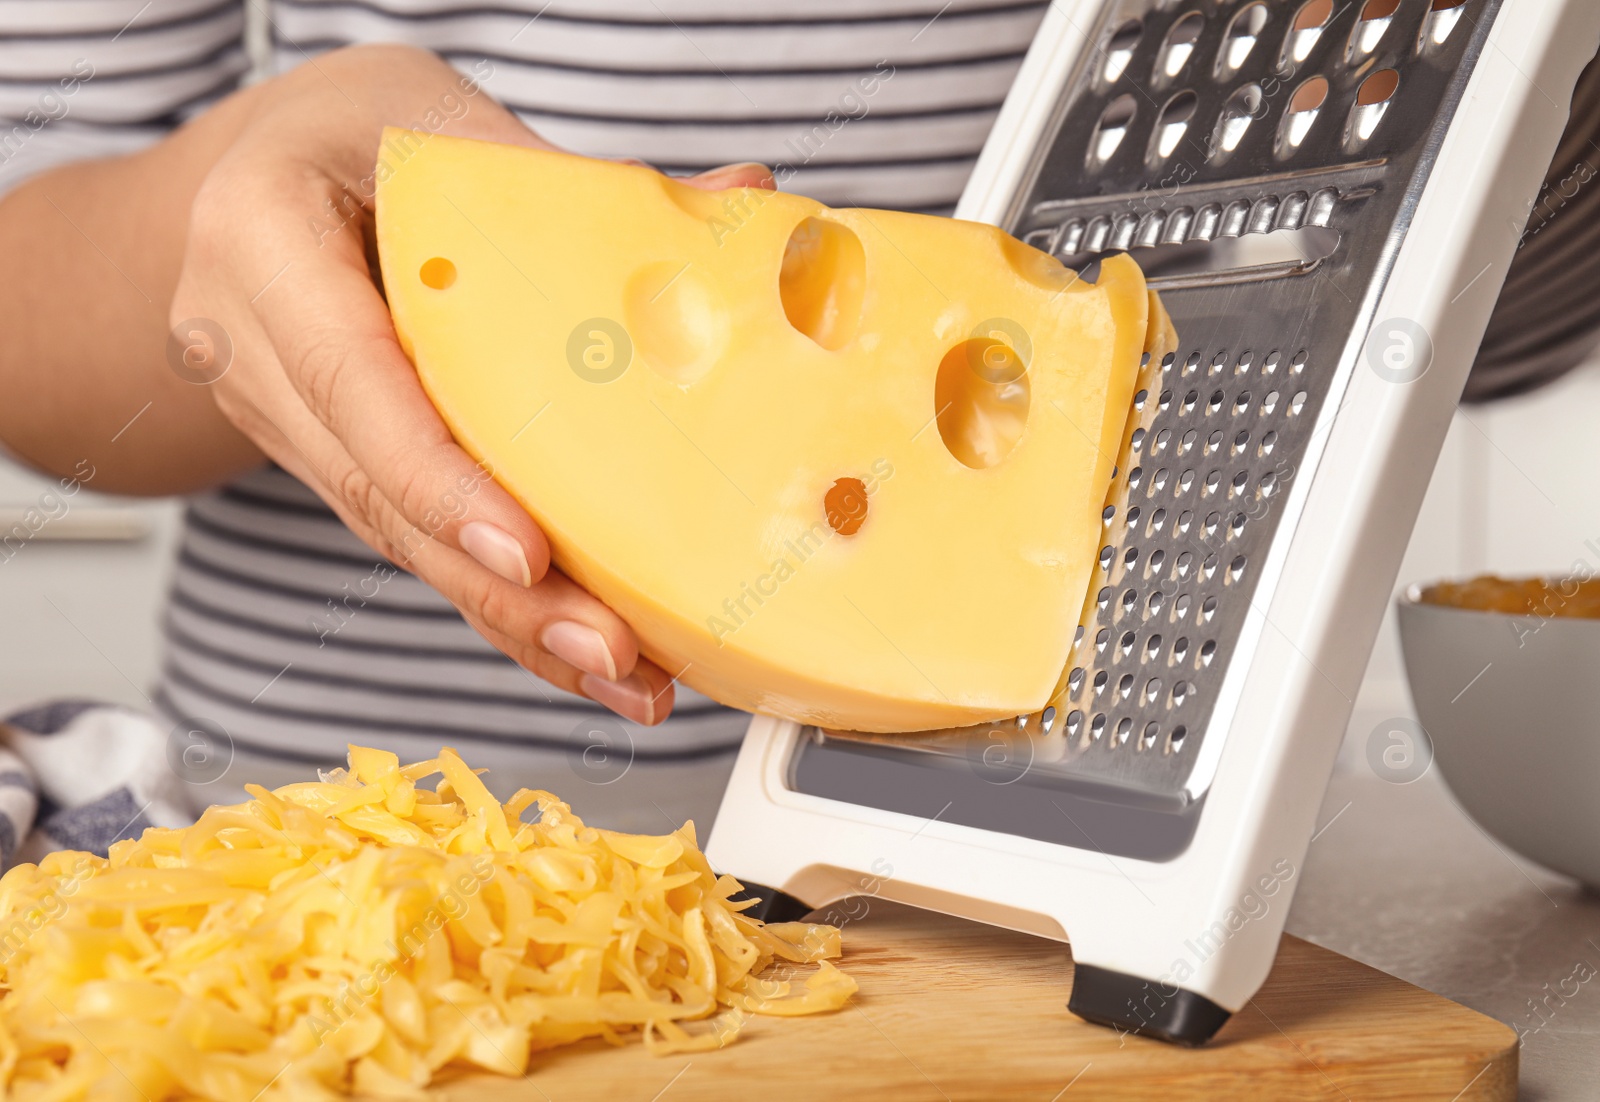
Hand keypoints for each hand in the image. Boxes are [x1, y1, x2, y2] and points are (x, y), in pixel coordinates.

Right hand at [170, 44, 772, 723]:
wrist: (261, 174)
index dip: (438, 478)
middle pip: (383, 497)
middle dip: (502, 592)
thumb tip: (747, 193)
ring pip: (404, 543)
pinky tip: (588, 655)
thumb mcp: (436, 117)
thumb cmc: (349, 133)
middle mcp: (256, 353)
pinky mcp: (343, 466)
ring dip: (517, 622)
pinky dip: (506, 601)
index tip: (527, 551)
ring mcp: (291, 425)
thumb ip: (566, 180)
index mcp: (261, 245)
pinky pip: (422, 541)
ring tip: (629, 679)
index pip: (351, 380)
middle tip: (613, 654)